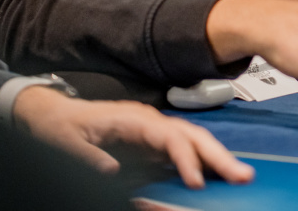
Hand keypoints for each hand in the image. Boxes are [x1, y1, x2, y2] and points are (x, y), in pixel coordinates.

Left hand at [12, 88, 254, 188]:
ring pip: (193, 141)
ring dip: (217, 158)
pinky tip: (215, 176)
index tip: (195, 182)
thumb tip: (111, 169)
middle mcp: (149, 121)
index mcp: (132, 118)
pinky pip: (183, 151)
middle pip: (192, 135)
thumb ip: (88, 156)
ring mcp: (153, 130)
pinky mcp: (152, 143)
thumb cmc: (62, 126)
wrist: (53, 114)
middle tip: (243, 175)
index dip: (185, 157)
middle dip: (218, 155)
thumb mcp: (66, 142)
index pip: (169, 136)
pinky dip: (202, 162)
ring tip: (240, 176)